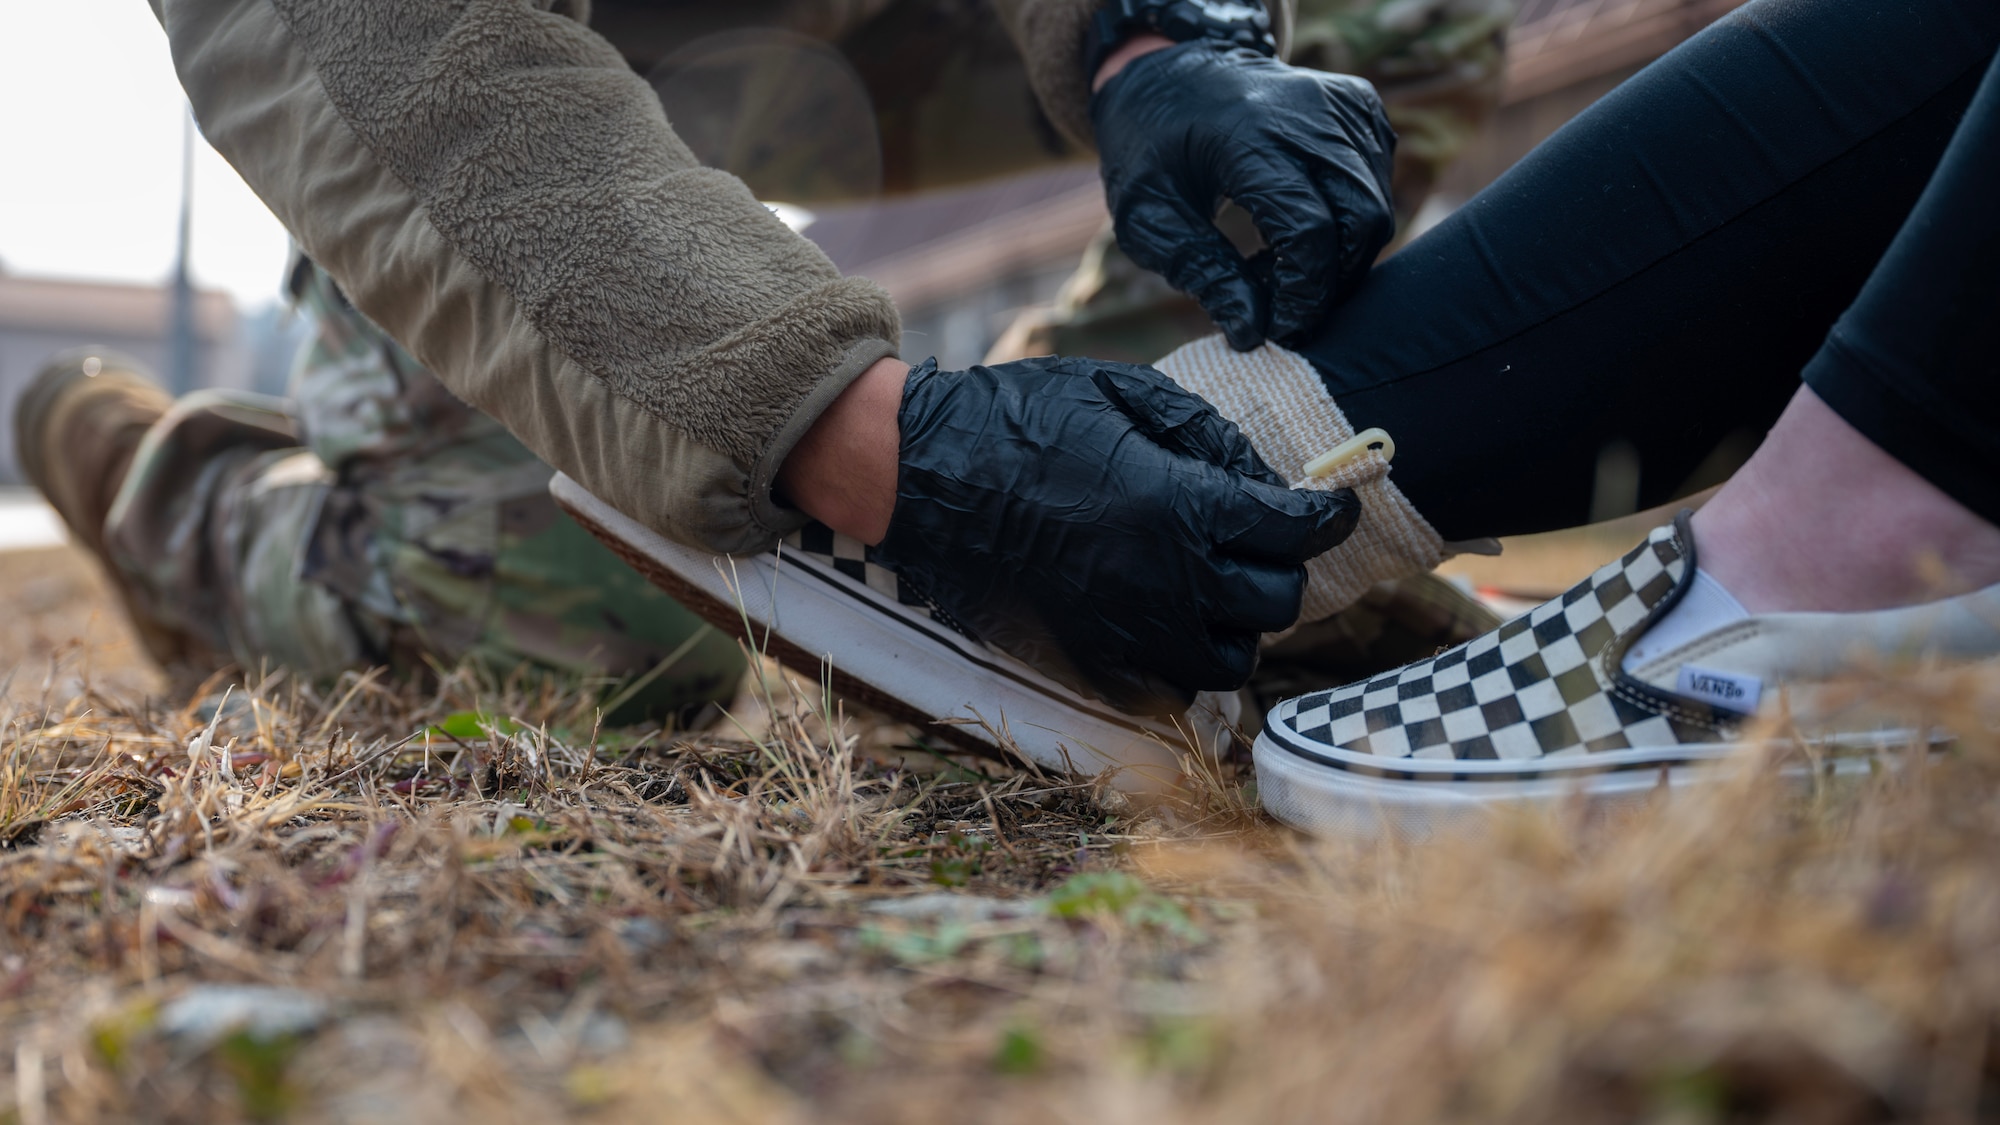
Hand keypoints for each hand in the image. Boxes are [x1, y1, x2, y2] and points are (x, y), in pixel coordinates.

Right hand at [870, 356, 1359, 715]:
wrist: (923, 473)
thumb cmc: (1020, 418)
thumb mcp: (1122, 392)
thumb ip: (1204, 433)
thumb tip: (1258, 472)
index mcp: (1182, 507)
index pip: (1297, 530)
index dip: (1327, 515)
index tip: (1330, 506)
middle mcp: (1167, 582)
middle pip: (1277, 602)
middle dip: (1280, 567)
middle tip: (1258, 540)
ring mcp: (1126, 630)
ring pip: (1231, 659)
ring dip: (1236, 623)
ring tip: (1213, 586)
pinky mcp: (1086, 660)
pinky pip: (1167, 689)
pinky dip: (1181, 663)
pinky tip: (1165, 621)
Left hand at [1092, 40, 1397, 349]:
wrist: (1173, 72)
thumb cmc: (1152, 149)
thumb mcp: (1147, 217)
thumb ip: (1201, 271)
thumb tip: (1252, 332)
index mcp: (1249, 136)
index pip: (1309, 229)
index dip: (1303, 293)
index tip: (1279, 328)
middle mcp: (1309, 112)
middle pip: (1361, 221)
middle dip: (1331, 284)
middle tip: (1285, 310)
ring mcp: (1342, 104)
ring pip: (1376, 207)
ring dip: (1340, 259)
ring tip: (1279, 270)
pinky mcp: (1359, 107)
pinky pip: (1376, 183)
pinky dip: (1348, 224)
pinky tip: (1296, 231)